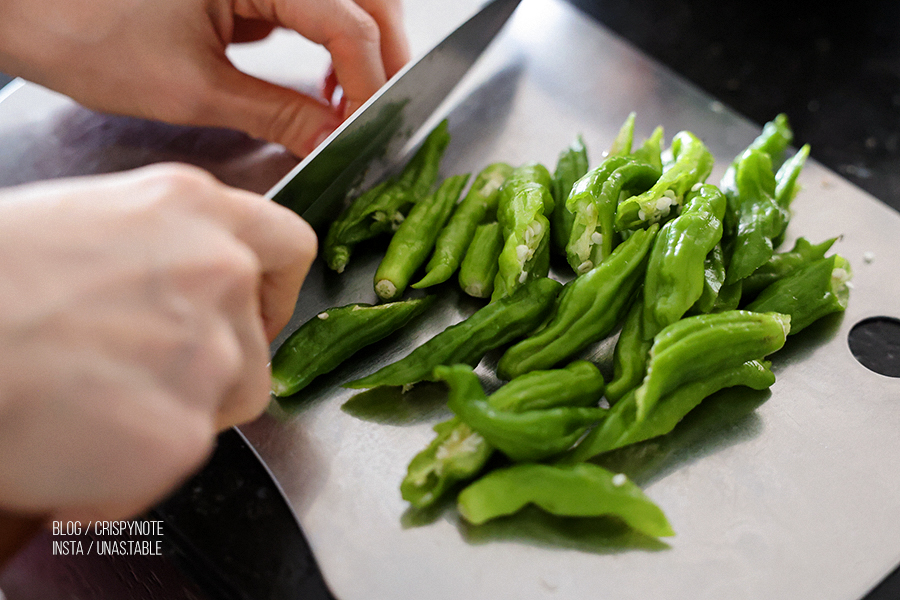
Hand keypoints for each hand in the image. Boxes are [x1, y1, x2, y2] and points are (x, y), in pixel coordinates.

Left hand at [0, 0, 409, 155]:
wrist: (25, 5)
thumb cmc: (85, 31)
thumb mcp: (193, 87)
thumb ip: (277, 113)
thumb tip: (331, 138)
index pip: (344, 19)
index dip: (368, 80)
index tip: (368, 128)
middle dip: (380, 53)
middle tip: (378, 111)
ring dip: (357, 45)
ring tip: (348, 100)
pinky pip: (306, 3)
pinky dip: (325, 40)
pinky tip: (321, 81)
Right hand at [0, 163, 315, 521]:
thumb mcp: (83, 220)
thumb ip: (157, 252)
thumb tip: (170, 293)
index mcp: (192, 208)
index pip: (288, 245)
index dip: (274, 289)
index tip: (257, 313)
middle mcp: (220, 273)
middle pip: (257, 341)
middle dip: (216, 365)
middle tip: (146, 375)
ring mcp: (211, 354)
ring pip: (230, 399)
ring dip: (180, 410)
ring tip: (97, 405)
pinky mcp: (183, 432)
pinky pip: (179, 455)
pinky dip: (135, 461)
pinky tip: (75, 439)